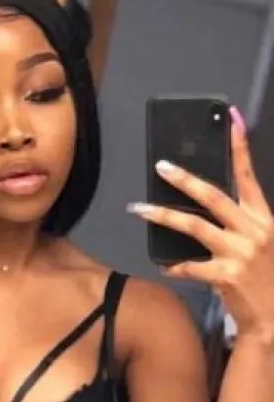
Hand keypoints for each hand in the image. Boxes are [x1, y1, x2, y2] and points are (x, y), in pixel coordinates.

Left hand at [128, 106, 273, 345]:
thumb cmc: (267, 281)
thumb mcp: (263, 246)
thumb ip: (242, 226)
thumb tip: (209, 212)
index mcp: (265, 219)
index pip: (249, 177)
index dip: (239, 148)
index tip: (230, 120)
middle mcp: (254, 231)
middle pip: (213, 196)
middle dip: (185, 179)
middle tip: (160, 167)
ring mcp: (240, 252)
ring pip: (194, 226)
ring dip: (163, 216)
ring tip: (140, 209)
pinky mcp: (226, 275)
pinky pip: (189, 266)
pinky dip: (174, 266)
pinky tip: (162, 265)